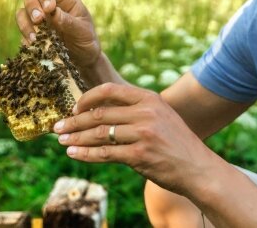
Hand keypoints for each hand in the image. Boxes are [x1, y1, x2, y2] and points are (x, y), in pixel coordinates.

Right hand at [16, 0, 100, 68]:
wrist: (83, 60)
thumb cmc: (87, 41)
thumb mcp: (83, 31)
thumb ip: (69, 22)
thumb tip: (53, 12)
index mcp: (65, 0)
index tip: (48, 9)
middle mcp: (50, 6)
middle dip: (31, 5)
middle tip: (38, 20)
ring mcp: (40, 18)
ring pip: (22, 11)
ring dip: (25, 23)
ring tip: (35, 37)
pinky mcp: (33, 32)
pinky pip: (22, 30)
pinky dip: (24, 36)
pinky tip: (32, 45)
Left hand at [53, 82, 211, 193]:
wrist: (197, 167)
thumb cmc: (176, 141)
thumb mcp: (161, 115)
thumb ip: (136, 109)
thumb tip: (102, 110)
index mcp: (149, 98)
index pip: (110, 90)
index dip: (88, 98)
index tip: (75, 108)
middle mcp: (146, 112)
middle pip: (100, 113)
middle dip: (75, 121)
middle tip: (58, 127)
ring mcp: (143, 133)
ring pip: (99, 133)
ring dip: (76, 138)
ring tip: (61, 141)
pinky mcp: (140, 154)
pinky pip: (105, 153)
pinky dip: (85, 154)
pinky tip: (73, 153)